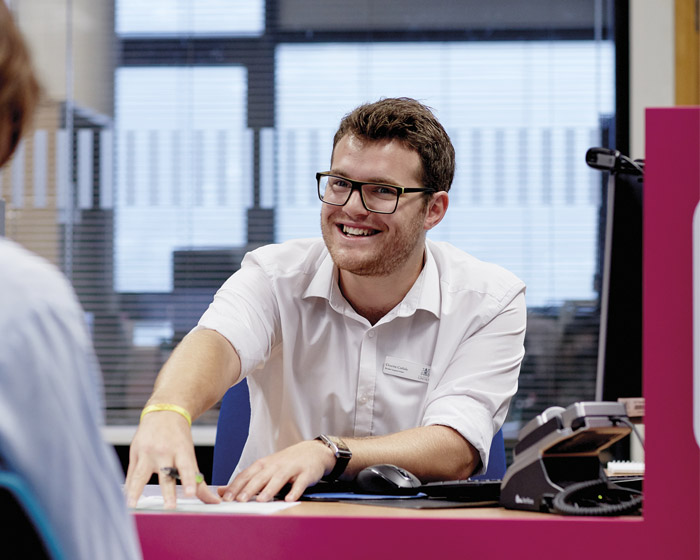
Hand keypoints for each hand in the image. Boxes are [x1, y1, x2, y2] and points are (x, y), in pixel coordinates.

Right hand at [124, 410, 220, 508]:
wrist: (163, 413)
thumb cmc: (178, 437)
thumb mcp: (189, 454)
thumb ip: (197, 480)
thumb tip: (213, 502)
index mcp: (181, 450)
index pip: (187, 468)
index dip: (189, 481)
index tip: (191, 494)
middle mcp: (164, 451)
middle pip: (166, 475)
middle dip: (168, 492)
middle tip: (170, 507)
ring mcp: (147, 453)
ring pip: (141, 475)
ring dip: (136, 492)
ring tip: (132, 506)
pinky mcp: (134, 454)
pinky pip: (130, 475)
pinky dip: (128, 489)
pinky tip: (125, 501)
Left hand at [218, 440, 335, 502]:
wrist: (313, 451)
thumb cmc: (285, 462)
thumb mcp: (264, 468)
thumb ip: (245, 480)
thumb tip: (222, 491)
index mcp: (263, 464)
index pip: (247, 474)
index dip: (236, 486)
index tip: (226, 497)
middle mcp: (275, 465)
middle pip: (261, 477)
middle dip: (250, 488)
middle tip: (240, 500)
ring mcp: (291, 468)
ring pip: (279, 479)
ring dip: (270, 489)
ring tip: (261, 500)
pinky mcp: (306, 473)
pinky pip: (300, 483)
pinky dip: (295, 491)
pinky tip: (289, 499)